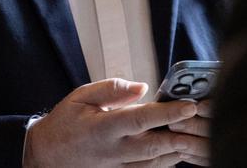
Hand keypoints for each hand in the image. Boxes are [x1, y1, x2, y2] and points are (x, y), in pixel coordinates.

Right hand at [23, 78, 205, 166]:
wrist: (44, 157)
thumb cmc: (65, 123)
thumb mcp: (82, 97)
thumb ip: (112, 89)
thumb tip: (142, 86)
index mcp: (103, 128)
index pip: (141, 119)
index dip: (168, 112)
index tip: (190, 105)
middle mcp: (112, 151)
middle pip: (154, 147)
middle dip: (181, 137)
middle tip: (202, 125)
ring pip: (154, 165)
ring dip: (177, 152)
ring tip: (196, 138)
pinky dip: (164, 164)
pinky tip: (177, 153)